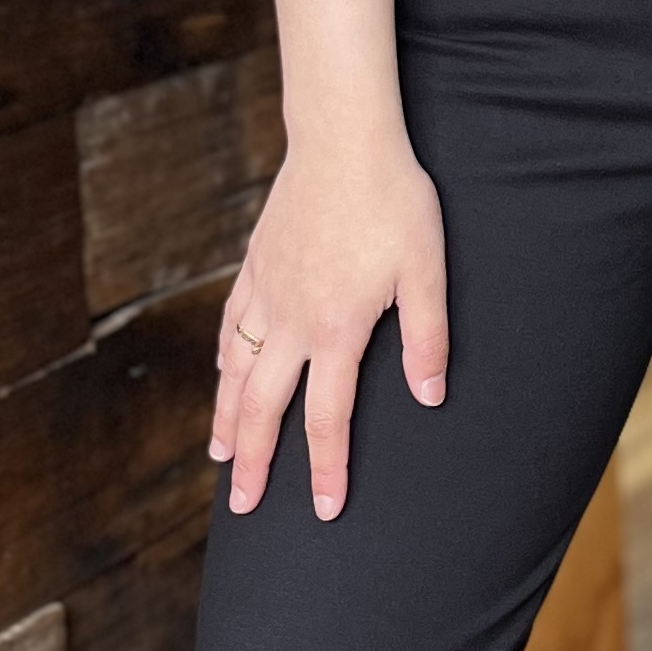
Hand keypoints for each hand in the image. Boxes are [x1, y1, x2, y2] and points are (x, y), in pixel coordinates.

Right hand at [212, 129, 449, 522]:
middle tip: (242, 508)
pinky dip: (223, 363)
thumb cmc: (394, 201)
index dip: (327, 469)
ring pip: (236, 372)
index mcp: (336, 329)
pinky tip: (222, 377)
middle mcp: (292, 321)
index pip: (327, 418)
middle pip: (265, 408)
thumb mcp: (427, 270)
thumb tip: (429, 395)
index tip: (324, 511)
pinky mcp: (255, 266)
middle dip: (255, 463)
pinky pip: (231, 328)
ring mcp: (266, 293)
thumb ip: (427, 337)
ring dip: (228, 419)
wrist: (343, 139)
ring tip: (222, 457)